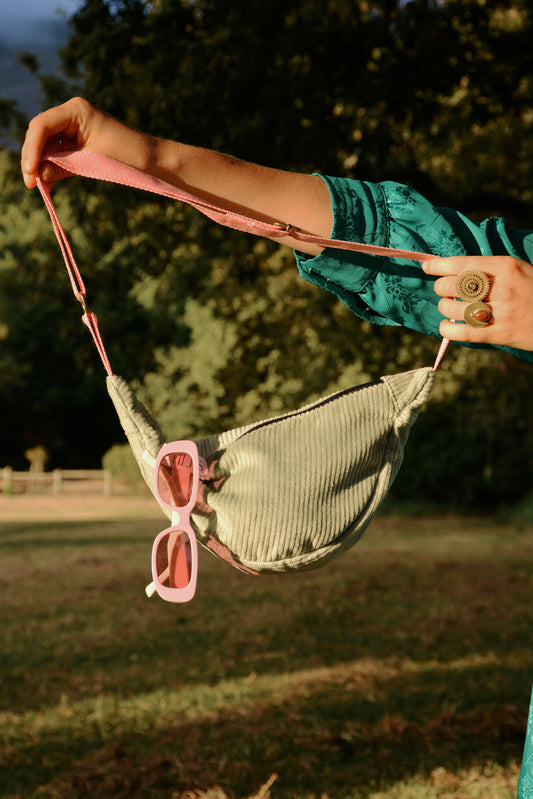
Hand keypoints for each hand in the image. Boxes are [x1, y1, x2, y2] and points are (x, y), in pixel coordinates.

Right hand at [21, 97, 150, 188]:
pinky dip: (50, 167)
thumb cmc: (126, 155)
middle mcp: (70, 114)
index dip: (32, 149)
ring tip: (38, 187)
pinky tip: (47, 184)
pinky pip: (56, 153)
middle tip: (30, 184)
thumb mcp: (92, 162)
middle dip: (33, 158)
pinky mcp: (75, 142)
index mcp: (75, 110)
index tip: (31, 172)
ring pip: (45, 144)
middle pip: (39, 134)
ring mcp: (72, 127)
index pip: (42, 125)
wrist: (150, 160)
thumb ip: (63, 167)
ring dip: (40, 165)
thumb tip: (39, 175)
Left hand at [423, 255, 532, 351]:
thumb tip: (450, 269)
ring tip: (451, 307)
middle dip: (442, 287)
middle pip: (453, 285)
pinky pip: (461, 333)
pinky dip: (447, 329)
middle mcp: (502, 288)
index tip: (427, 267)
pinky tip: (447, 326)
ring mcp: (501, 312)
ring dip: (444, 307)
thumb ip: (488, 270)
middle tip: (446, 291)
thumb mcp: (517, 270)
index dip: (439, 266)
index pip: (462, 263)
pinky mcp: (499, 334)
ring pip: (452, 308)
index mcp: (506, 266)